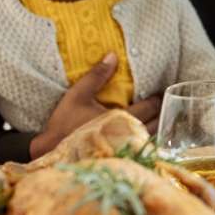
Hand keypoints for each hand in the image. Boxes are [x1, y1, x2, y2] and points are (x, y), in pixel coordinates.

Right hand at [29, 54, 161, 157]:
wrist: (51, 152)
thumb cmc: (65, 124)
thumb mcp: (78, 96)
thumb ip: (96, 76)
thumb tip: (112, 56)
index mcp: (122, 118)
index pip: (150, 107)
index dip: (157, 99)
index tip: (159, 92)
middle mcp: (129, 135)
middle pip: (156, 123)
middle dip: (161, 112)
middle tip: (163, 103)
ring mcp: (126, 149)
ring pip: (152, 137)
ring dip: (157, 126)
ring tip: (157, 117)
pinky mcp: (121, 158)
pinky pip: (142, 149)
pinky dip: (147, 140)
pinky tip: (144, 134)